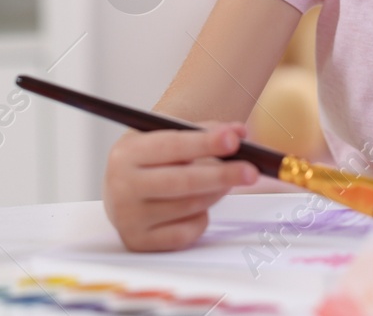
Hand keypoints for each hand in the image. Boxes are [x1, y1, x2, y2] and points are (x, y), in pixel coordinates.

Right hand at [103, 121, 257, 251]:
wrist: (125, 186)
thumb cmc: (154, 159)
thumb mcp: (169, 135)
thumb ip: (206, 131)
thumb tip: (240, 133)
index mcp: (126, 153)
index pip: (171, 146)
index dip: (205, 143)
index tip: (234, 140)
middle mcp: (120, 187)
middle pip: (181, 182)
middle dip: (221, 175)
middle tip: (251, 171)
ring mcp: (127, 219)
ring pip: (189, 207)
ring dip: (215, 193)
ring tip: (224, 182)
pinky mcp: (139, 242)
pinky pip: (186, 232)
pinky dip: (200, 218)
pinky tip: (195, 207)